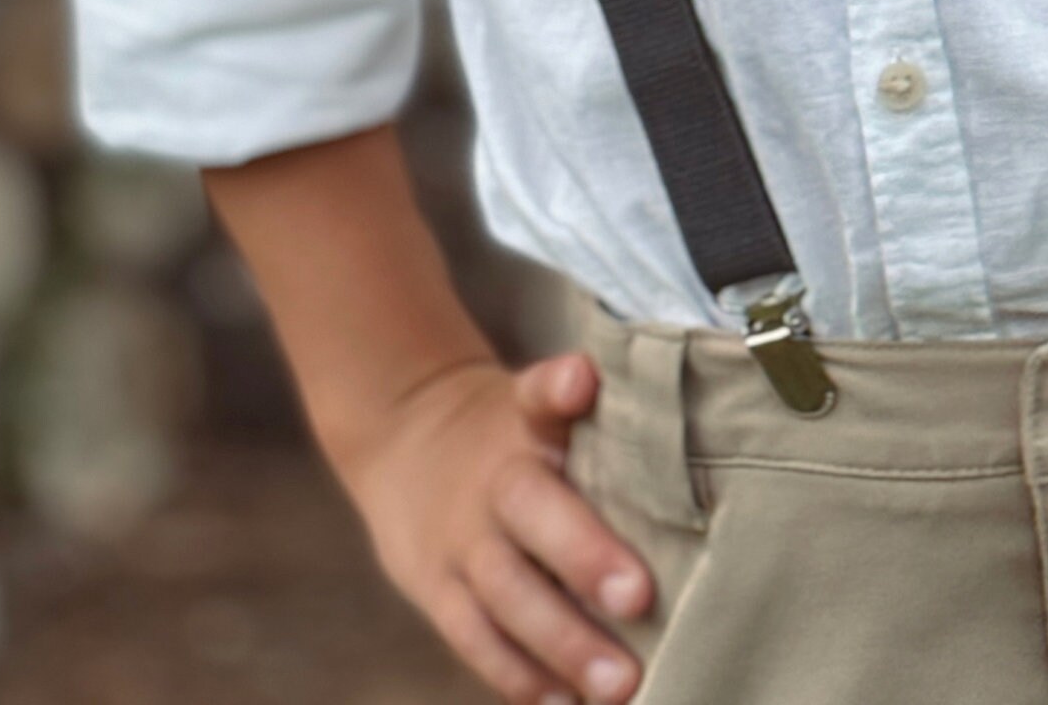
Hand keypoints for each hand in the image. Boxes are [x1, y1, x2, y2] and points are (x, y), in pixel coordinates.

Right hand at [343, 349, 654, 703]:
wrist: (406, 438)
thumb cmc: (509, 430)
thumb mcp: (535, 401)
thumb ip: (573, 403)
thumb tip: (593, 376)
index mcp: (521, 423)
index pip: (539, 396)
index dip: (561, 388)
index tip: (581, 381)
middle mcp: (490, 483)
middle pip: (530, 514)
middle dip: (583, 557)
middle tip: (641, 598)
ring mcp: (459, 544)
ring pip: (505, 595)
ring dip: (563, 644)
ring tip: (621, 685)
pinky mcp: (438, 593)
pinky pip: (477, 641)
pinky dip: (520, 678)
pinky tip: (566, 704)